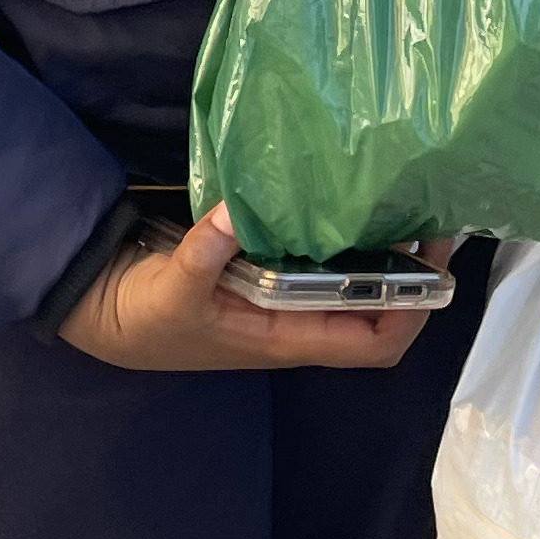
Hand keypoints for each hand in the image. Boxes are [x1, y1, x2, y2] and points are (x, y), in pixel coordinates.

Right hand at [57, 206, 447, 374]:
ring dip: (383, 253)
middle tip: (428, 213)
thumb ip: (203, 255)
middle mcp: (297, 324)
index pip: (373, 342)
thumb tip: (236, 214)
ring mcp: (284, 301)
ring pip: (354, 287)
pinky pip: (321, 263)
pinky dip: (342, 238)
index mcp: (286, 338)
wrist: (108, 317)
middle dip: (412, 273)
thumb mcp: (171, 289)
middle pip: (379, 313)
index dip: (411, 311)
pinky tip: (344, 197)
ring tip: (401, 199)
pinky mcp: (267, 275)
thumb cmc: (147, 319)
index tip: (431, 261)